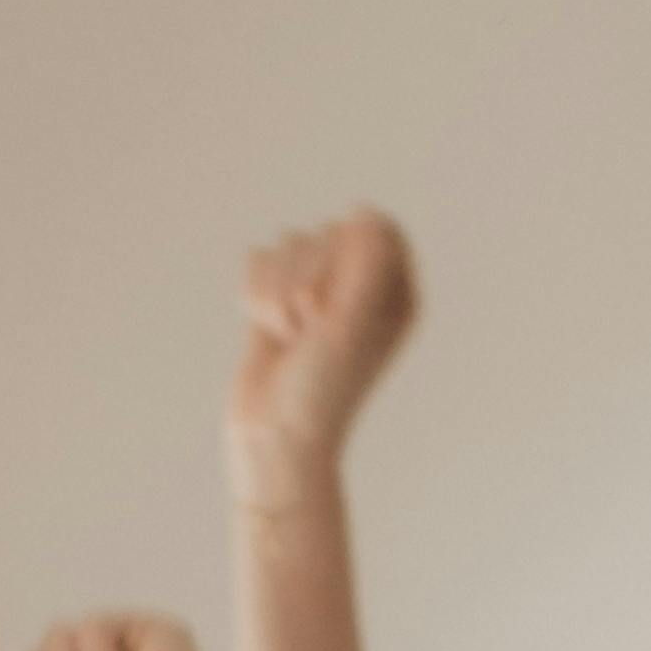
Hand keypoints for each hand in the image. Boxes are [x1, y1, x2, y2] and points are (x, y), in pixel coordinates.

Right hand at [227, 211, 418, 496]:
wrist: (274, 437)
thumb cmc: (321, 393)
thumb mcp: (350, 329)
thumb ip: (364, 267)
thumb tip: (364, 213)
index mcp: (395, 293)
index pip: (377, 227)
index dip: (348, 254)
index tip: (338, 301)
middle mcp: (360, 286)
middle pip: (327, 231)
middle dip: (307, 280)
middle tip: (310, 332)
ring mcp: (317, 289)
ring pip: (288, 243)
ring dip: (277, 294)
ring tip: (288, 339)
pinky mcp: (277, 295)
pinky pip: (258, 258)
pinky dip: (254, 297)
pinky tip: (267, 334)